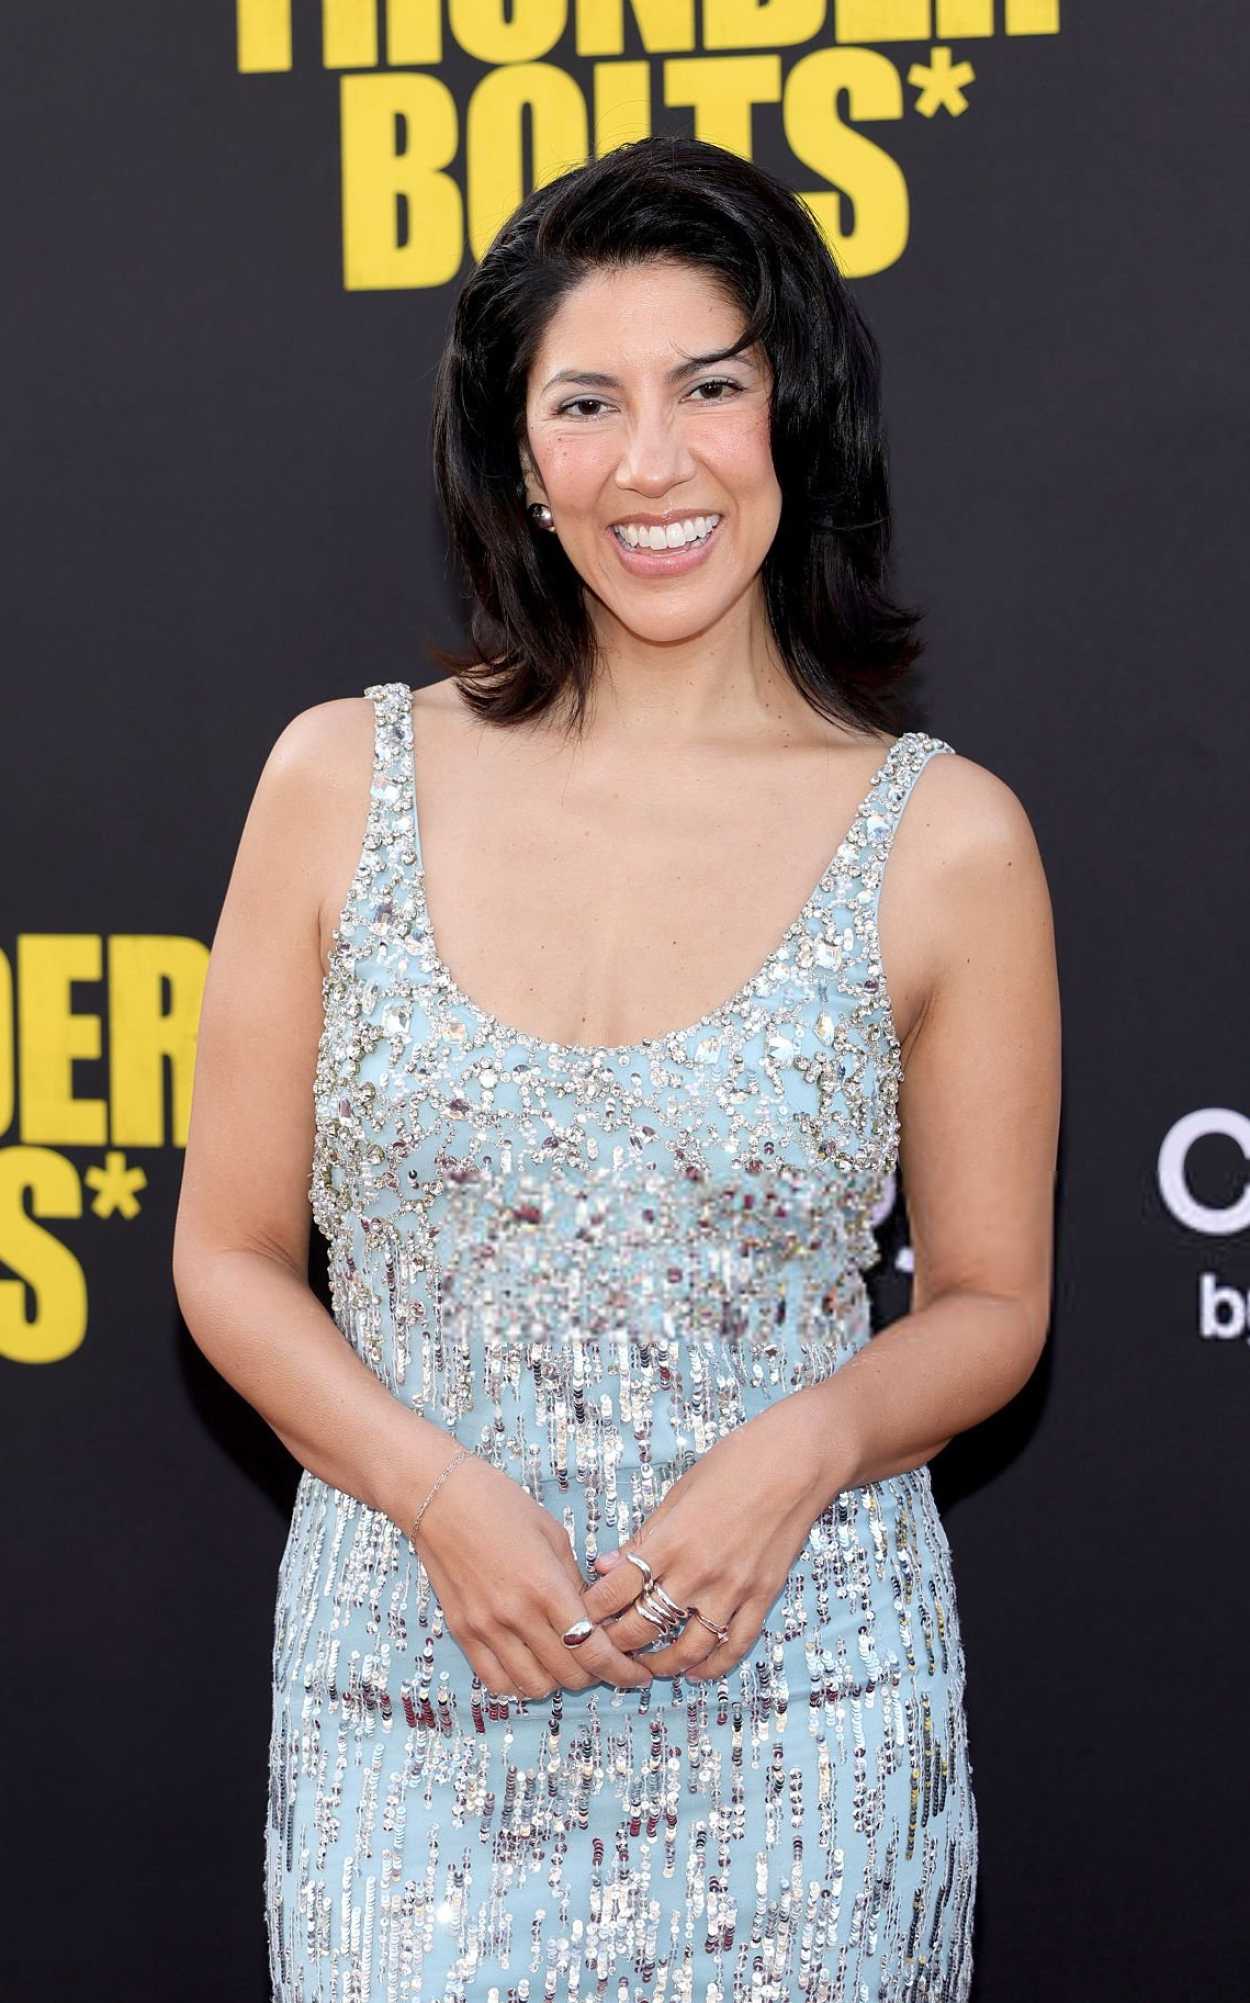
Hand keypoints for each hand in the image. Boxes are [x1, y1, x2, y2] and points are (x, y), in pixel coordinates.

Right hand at [413, 1452, 653, 1698]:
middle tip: (604, 1662)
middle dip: (595, 1674)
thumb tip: (597, 1618)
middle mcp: (517, 1614)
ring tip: (565, 1662)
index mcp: (546, 1585)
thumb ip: (576, 1581)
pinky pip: (496, 1682)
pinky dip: (520, 1684)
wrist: (441, 1498)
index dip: (621, 1669)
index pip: (593, 1648)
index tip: (637, 1673)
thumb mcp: (553, 1535)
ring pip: (534, 1686)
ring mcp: (486, 1628)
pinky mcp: (463, 1633)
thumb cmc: (501, 1505)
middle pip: (569, 1673)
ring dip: (557, 1681)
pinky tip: (531, 1665)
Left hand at [578, 1395, 840, 1681]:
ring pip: (687, 1649)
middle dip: (617, 1643)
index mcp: (669, 1541)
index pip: (615, 1591)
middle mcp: (697, 1572)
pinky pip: (734, 1647)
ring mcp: (732, 1589)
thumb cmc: (735, 1464)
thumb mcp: (679, 1493)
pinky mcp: (762, 1598)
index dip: (591, 1610)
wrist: (796, 1462)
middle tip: (605, 1647)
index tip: (580, 1616)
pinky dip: (712, 1666)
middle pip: (642, 1627)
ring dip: (661, 1664)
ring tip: (647, 1666)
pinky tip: (695, 1671)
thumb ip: (644, 1536)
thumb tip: (605, 1566)